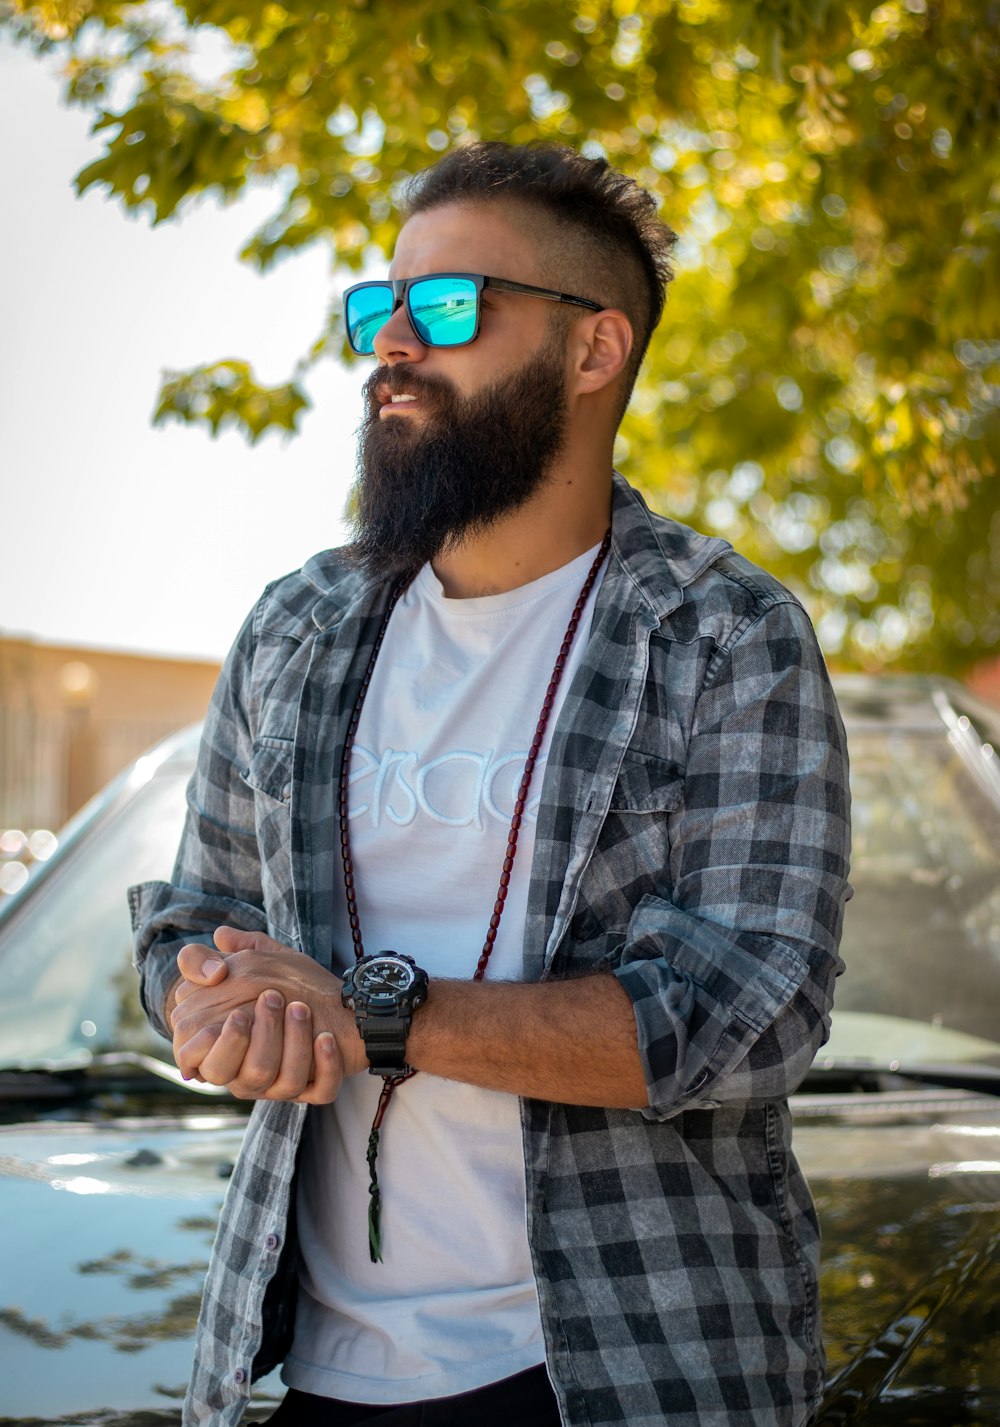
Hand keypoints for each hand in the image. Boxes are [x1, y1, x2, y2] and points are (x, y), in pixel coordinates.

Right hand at [170, 926, 364, 1099]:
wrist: (334, 1000)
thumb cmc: (275, 983)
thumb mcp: (241, 963)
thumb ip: (205, 959)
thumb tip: (212, 952)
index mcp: (221, 1052)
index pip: (201, 1064)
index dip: (212, 1046)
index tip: (235, 1013)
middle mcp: (250, 1075)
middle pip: (247, 1077)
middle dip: (260, 1039)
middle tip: (271, 997)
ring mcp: (285, 1086)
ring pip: (285, 1085)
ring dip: (294, 1044)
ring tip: (301, 1007)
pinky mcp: (319, 1088)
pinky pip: (322, 1092)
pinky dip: (326, 1067)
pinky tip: (326, 1037)